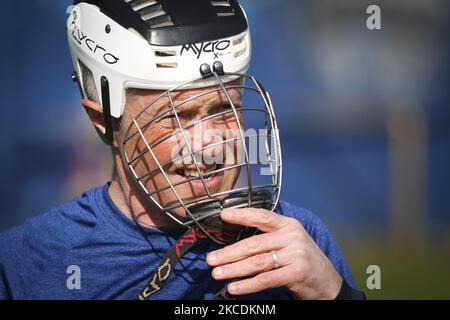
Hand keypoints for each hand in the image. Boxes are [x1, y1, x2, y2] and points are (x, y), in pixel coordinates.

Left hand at [206, 208, 342, 299]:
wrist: (328, 282)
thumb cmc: (303, 260)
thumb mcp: (290, 242)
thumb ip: (269, 239)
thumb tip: (236, 245)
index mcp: (288, 225)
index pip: (262, 216)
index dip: (242, 214)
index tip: (223, 215)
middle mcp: (292, 236)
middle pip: (253, 244)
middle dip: (229, 253)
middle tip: (211, 259)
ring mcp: (296, 254)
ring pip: (257, 262)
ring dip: (234, 269)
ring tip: (217, 273)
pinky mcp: (297, 272)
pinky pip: (266, 279)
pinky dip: (247, 285)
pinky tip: (234, 288)